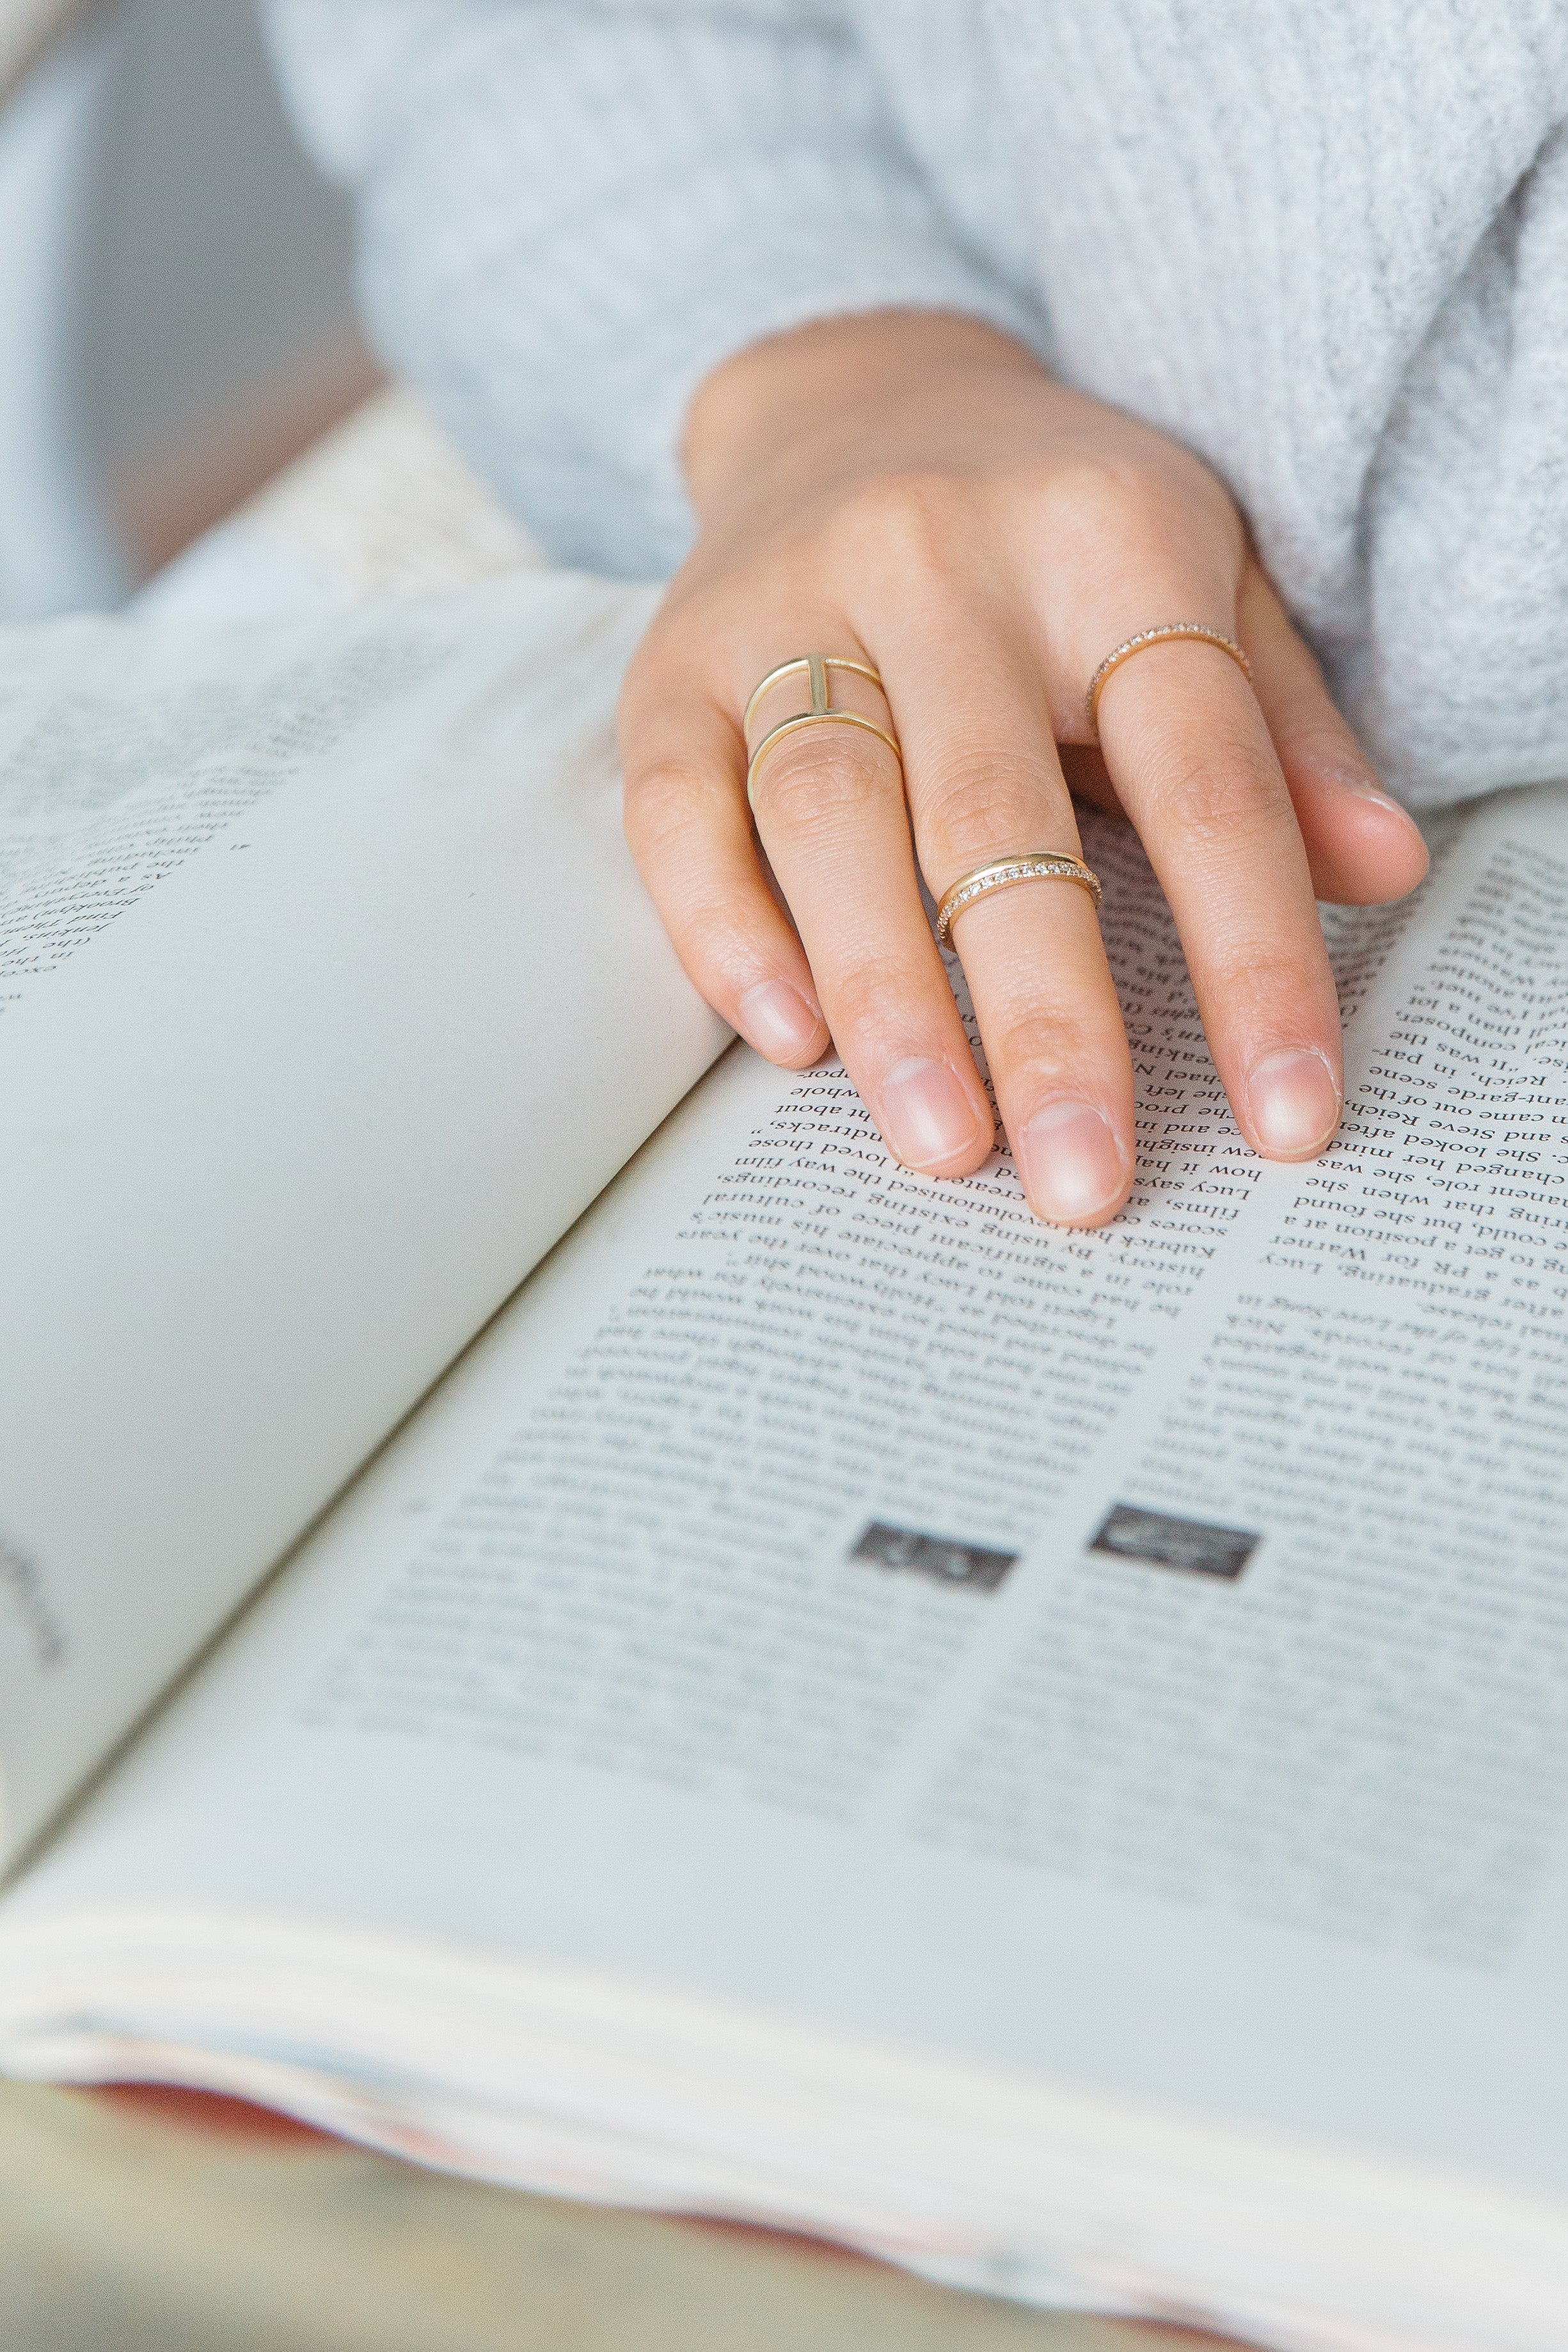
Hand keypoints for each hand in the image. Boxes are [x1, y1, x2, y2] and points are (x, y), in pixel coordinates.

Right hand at [619, 313, 1427, 1225]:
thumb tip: (1382, 873)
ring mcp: (786, 608)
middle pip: (994, 814)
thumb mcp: (1206, 581)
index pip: (1199, 774)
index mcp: (1106, 537)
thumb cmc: (1055, 529)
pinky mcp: (669, 665)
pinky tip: (787, 1039)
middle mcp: (937, 560)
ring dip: (886, 994)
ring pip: (829, 814)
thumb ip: (1283, 731)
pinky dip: (724, 929)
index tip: (1287, 1116)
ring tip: (943, 1144)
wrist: (852, 398)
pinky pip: (675, 807)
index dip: (1250, 955)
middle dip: (1047, 1018)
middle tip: (1082, 1182)